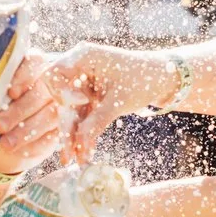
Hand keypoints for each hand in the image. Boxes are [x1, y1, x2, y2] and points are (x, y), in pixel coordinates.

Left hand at [0, 53, 61, 180]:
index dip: (25, 75)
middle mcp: (45, 85)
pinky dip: (37, 144)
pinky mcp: (58, 131)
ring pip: (50, 115)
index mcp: (25, 68)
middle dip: (20, 109)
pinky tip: (22, 150)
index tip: (10, 91)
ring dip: (27, 130)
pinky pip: (54, 136)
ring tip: (6, 143)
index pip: (35, 61)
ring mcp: (55, 108)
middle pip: (43, 91)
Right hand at [48, 44, 178, 161]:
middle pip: (60, 98)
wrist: (161, 79)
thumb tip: (80, 143)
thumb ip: (98, 120)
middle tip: (69, 153)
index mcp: (83, 57)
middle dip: (65, 127)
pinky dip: (83, 134)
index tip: (82, 103)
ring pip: (69, 113)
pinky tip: (84, 153)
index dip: (62, 91)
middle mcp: (78, 69)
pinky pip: (80, 118)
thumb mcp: (119, 101)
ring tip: (73, 159)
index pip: (54, 73)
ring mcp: (82, 85)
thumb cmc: (143, 80)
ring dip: (72, 136)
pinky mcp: (88, 98)